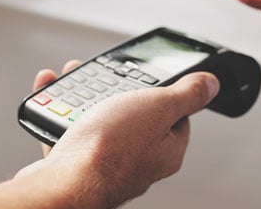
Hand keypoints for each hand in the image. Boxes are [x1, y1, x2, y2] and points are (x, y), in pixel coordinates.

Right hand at [15, 61, 219, 208]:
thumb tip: (210, 85)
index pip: (176, 115)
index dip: (164, 92)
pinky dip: (60, 114)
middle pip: (134, 115)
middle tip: (103, 77)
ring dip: (84, 97)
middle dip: (115, 90)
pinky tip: (51, 100)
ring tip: (72, 79)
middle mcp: (140, 161)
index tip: (148, 78)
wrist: (64, 183)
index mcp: (167, 149)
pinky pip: (69, 134)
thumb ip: (187, 94)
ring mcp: (107, 165)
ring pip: (98, 122)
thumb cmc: (111, 150)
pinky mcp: (77, 167)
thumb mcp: (158, 106)